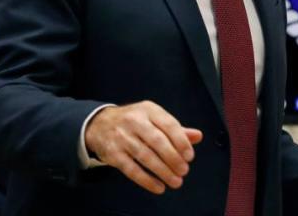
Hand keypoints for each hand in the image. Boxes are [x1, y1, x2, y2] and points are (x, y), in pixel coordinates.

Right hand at [85, 101, 202, 193]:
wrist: (99, 124)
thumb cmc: (134, 121)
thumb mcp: (154, 117)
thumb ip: (176, 128)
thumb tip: (198, 136)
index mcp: (149, 110)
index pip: (169, 124)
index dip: (181, 141)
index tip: (189, 156)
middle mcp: (134, 121)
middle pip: (157, 141)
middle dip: (173, 158)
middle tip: (184, 170)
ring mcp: (122, 137)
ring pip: (145, 156)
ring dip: (163, 171)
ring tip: (175, 181)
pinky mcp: (113, 153)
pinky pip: (131, 169)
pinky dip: (146, 180)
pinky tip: (158, 186)